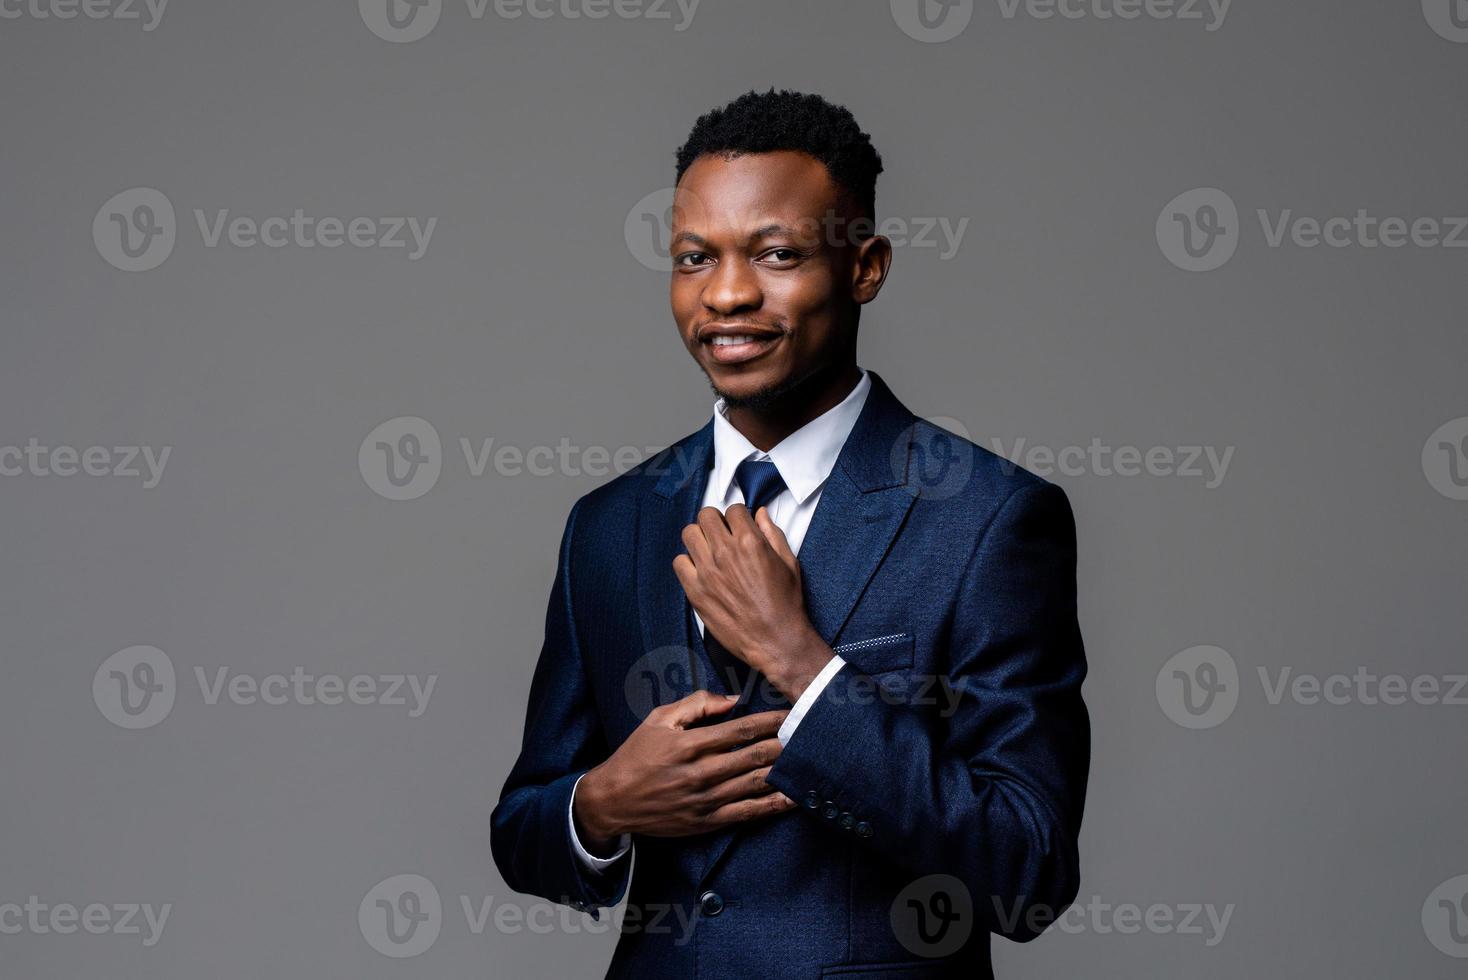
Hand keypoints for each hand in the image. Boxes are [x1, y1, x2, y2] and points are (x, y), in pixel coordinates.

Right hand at [572, 690, 796, 851]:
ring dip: (785, 772)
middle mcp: (701, 772)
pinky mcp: (708, 821)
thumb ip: (695, 705)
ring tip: (811, 761)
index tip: (792, 713)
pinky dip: (773, 806)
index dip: (770, 721)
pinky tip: (795, 798)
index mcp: (690, 744)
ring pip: (756, 784)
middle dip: (786, 744)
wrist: (613, 800)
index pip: (740, 729)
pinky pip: (747, 813)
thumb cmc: (637, 755)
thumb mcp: (659, 719)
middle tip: (813, 734)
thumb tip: (732, 699)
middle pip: (755, 756)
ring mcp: (706, 800)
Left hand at [673, 504, 831, 700]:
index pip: (733, 510)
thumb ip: (772, 534)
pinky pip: (679, 562)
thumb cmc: (785, 604)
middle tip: (722, 533)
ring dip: (699, 537)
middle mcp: (725, 553)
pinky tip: (700, 570)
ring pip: (689, 534)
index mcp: (750, 542)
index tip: (738, 525)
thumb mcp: (789, 563)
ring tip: (709, 549)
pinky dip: (687, 562)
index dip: (737, 516)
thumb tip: (761, 514)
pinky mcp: (696, 591)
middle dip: (715, 521)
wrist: (775, 639)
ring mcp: (707, 572)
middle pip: (706, 515)